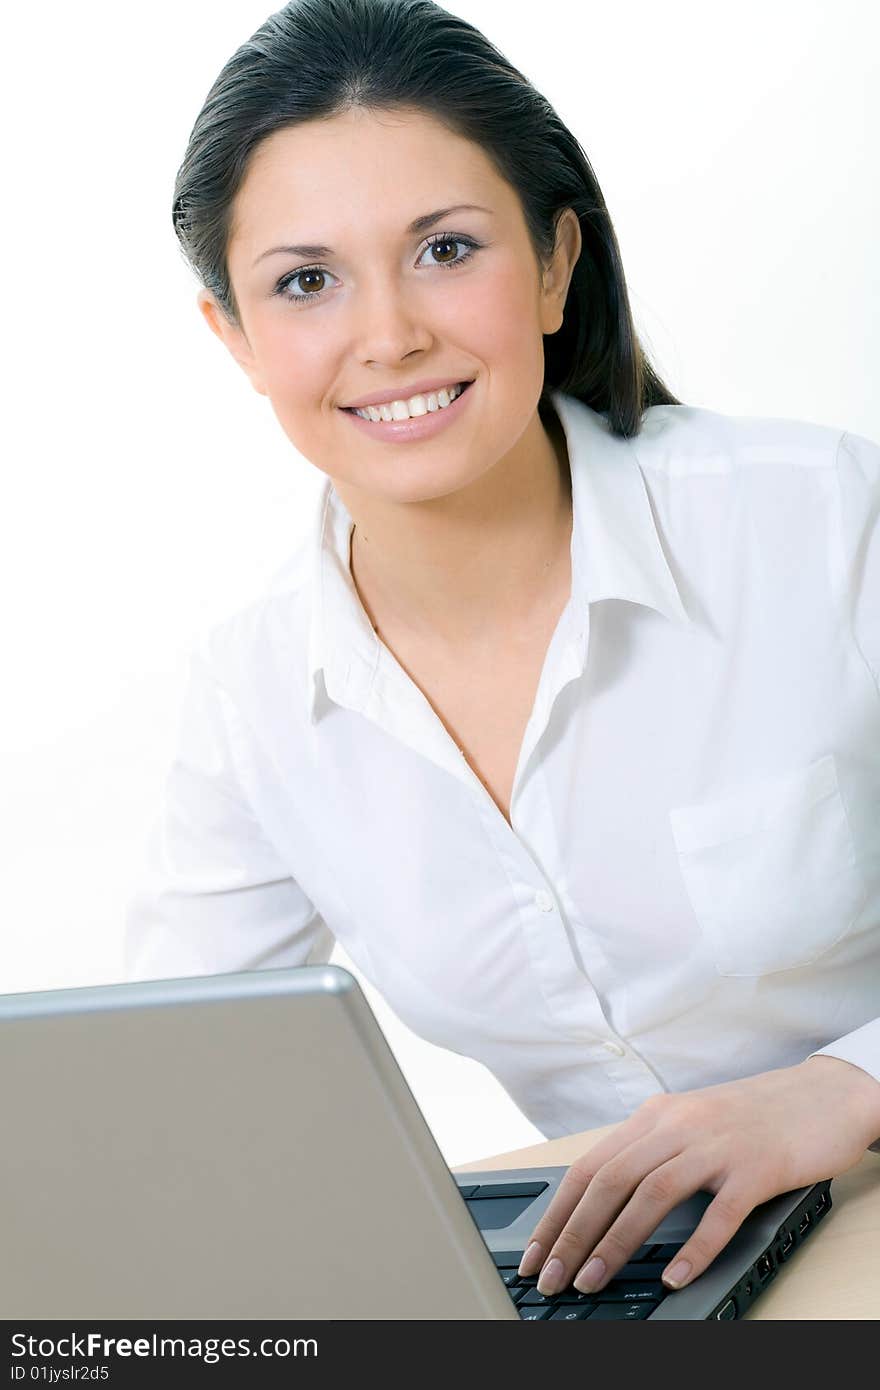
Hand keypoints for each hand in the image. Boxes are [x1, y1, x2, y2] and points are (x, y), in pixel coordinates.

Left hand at [518, 1055, 879, 1295]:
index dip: (558, 1212)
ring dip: (616, 1242)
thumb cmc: (754, 1117)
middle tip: (553, 1277)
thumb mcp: (691, 1124)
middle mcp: (679, 1124)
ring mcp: (717, 1144)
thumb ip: (652, 1154)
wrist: (822, 1096)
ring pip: (651, 1193)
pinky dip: (694, 1247)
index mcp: (656, 1115)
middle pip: (610, 1180)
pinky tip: (676, 1276)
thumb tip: (604, 1207)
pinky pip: (719, 1212)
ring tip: (593, 1281)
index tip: (536, 1253)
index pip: (590, 1165)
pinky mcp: (757, 1168)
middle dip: (574, 1234)